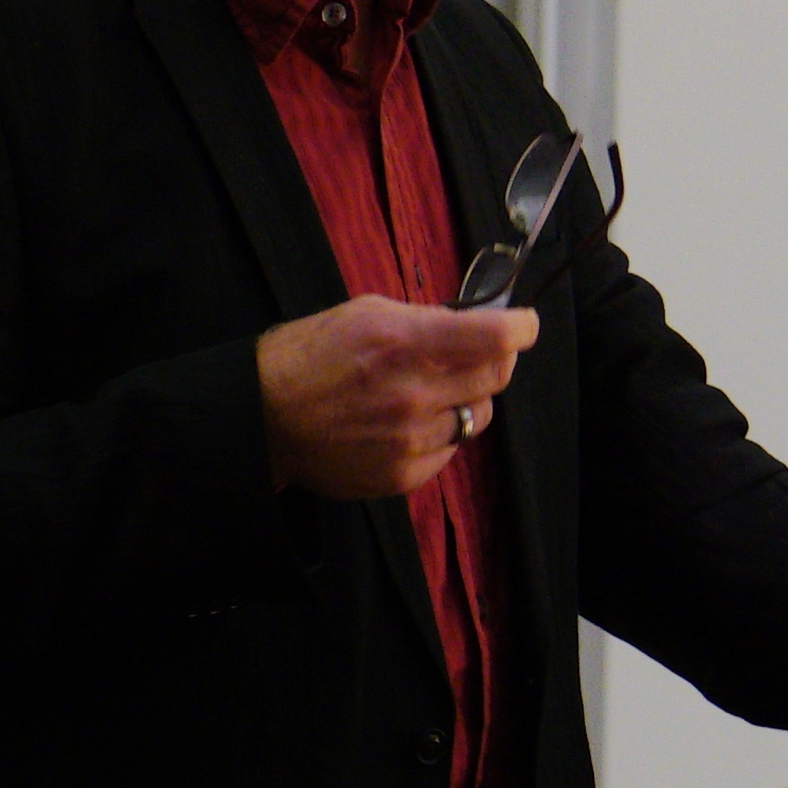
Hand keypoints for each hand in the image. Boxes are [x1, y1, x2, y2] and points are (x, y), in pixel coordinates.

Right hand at [255, 295, 536, 498]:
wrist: (263, 419)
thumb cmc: (308, 356)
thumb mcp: (365, 313)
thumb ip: (425, 319)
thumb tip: (473, 324)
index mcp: (405, 343)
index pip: (495, 338)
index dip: (521, 328)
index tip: (523, 325)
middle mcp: (414, 394)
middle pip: (497, 376)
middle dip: (496, 358)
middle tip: (479, 352)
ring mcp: (411, 440)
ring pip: (477, 416)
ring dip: (467, 398)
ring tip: (431, 390)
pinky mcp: (404, 475)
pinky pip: (450, 449)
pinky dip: (442, 432)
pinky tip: (408, 422)